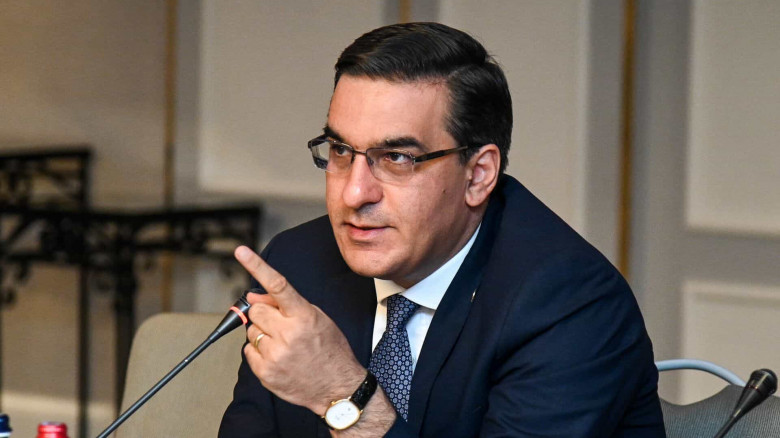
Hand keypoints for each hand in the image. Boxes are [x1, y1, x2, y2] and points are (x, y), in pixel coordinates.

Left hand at [235, 246, 365, 414]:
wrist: (338, 387)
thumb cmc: (330, 350)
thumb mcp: (318, 319)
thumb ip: (285, 305)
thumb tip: (254, 296)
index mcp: (304, 316)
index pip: (277, 284)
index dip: (257, 266)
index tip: (241, 251)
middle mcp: (288, 334)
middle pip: (256, 311)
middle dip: (265, 315)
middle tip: (280, 326)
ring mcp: (275, 354)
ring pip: (251, 331)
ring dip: (262, 334)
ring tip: (283, 345)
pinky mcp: (265, 373)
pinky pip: (248, 351)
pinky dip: (259, 352)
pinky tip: (278, 357)